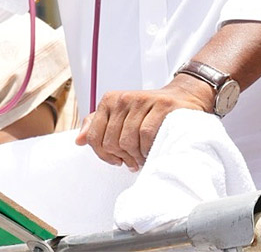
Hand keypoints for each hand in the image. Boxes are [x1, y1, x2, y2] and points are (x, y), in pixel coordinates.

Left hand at [75, 75, 212, 169]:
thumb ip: (98, 127)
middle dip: (122, 157)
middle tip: (132, 161)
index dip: (104, 155)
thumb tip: (79, 140)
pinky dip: (147, 149)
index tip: (116, 159)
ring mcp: (143, 100)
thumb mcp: (120, 118)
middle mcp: (124, 98)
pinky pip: (145, 135)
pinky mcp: (162, 105)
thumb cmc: (149, 113)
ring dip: (135, 156)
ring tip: (142, 158)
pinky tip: (151, 151)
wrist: (182, 99)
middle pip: (111, 141)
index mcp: (110, 100)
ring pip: (127, 140)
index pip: (95, 136)